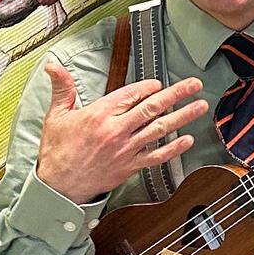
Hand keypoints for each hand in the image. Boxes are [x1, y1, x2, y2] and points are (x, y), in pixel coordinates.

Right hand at [35, 66, 206, 203]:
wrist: (58, 187)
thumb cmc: (57, 152)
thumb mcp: (56, 116)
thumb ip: (62, 89)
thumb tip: (54, 66)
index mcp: (99, 115)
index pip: (131, 94)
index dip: (148, 87)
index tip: (159, 83)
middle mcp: (116, 131)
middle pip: (151, 107)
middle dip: (176, 94)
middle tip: (195, 84)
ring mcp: (125, 149)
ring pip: (159, 129)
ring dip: (182, 117)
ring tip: (200, 106)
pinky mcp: (129, 167)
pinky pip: (156, 156)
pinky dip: (173, 149)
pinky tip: (188, 140)